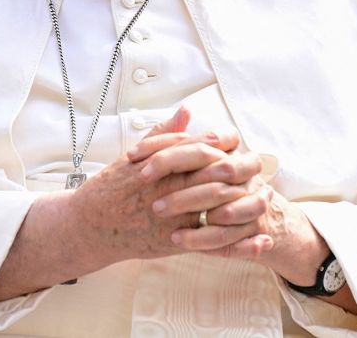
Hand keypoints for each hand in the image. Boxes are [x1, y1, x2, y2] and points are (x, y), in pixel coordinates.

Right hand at [65, 107, 247, 264]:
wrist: (90, 226)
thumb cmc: (110, 189)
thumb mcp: (134, 155)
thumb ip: (164, 133)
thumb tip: (186, 111)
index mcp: (163, 164)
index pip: (202, 146)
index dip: (224, 141)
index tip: (237, 140)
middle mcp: (172, 187)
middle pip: (218, 173)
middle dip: (243, 167)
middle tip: (260, 163)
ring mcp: (176, 215)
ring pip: (220, 207)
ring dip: (248, 203)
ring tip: (267, 198)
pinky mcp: (176, 241)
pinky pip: (214, 242)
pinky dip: (239, 244)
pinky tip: (259, 242)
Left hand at [134, 124, 329, 289]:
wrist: (261, 219)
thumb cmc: (219, 182)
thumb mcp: (204, 158)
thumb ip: (187, 138)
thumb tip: (184, 110)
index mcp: (232, 153)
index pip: (205, 143)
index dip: (171, 151)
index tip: (139, 161)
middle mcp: (244, 175)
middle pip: (217, 171)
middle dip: (180, 178)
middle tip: (145, 186)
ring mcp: (251, 203)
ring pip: (223, 207)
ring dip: (189, 210)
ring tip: (158, 213)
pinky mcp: (251, 231)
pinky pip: (227, 239)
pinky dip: (201, 239)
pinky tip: (177, 238)